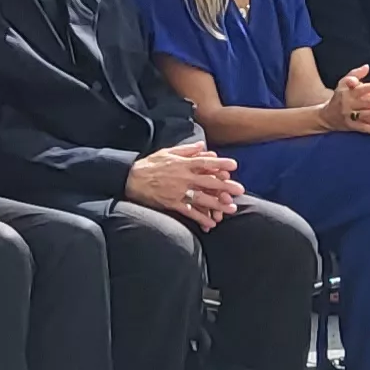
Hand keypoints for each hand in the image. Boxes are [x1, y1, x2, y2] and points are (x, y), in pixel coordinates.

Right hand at [124, 141, 240, 227]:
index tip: (234, 165)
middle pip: (208, 182)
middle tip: (240, 190)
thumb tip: (202, 146)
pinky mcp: (171, 204)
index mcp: (182, 164)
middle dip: (225, 186)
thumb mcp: (167, 152)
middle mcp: (183, 178)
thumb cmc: (149, 165)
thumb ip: (186, 150)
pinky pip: (189, 212)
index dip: (220, 163)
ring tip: (231, 208)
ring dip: (217, 204)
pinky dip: (200, 218)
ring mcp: (178, 192)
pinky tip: (211, 223)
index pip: (205, 162)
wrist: (130, 179)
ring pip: (202, 198)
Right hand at [318, 65, 369, 133]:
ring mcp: (351, 117)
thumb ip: (355, 74)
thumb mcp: (342, 83)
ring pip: (365, 116)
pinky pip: (366, 129)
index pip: (360, 89)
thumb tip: (367, 67)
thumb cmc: (338, 97)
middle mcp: (349, 104)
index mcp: (348, 93)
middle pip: (364, 102)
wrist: (326, 116)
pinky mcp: (353, 127)